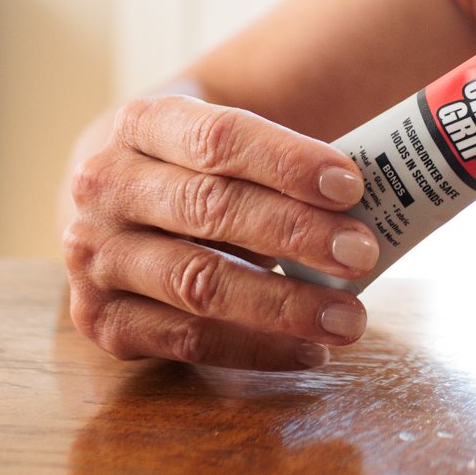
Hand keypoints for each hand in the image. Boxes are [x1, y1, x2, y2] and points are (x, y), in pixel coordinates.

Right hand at [62, 95, 379, 368]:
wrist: (115, 204)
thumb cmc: (192, 168)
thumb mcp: (218, 141)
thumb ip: (279, 161)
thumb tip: (381, 194)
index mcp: (140, 124)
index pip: (218, 138)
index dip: (287, 162)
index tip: (353, 186)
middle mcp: (104, 186)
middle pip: (210, 208)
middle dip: (295, 232)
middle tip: (362, 253)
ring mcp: (94, 258)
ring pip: (198, 282)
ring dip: (283, 304)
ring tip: (349, 318)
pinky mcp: (101, 321)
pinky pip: (187, 341)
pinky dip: (256, 349)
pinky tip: (309, 350)